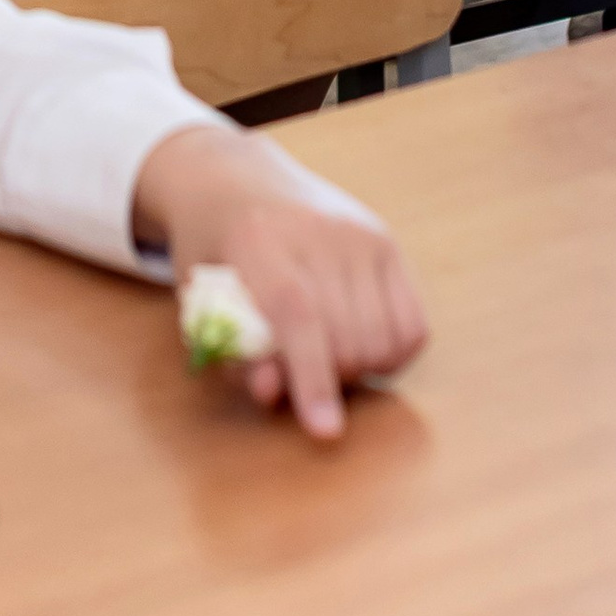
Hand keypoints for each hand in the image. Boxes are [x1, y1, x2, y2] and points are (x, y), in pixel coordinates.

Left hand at [130, 125, 426, 441]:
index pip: (299, 316)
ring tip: (327, 356)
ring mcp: (358, 232)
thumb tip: (273, 393)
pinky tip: (360, 345)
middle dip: (330, 381)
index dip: (313, 379)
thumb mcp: (202, 301)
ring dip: (361, 371)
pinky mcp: (385, 241)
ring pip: (385, 338)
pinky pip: (413, 326)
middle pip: (349, 336)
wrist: (236, 183)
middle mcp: (318, 229)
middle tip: (302, 376)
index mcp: (258, 239)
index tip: (326, 432)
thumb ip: (236, 352)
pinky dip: (392, 354)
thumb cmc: (214, 254)